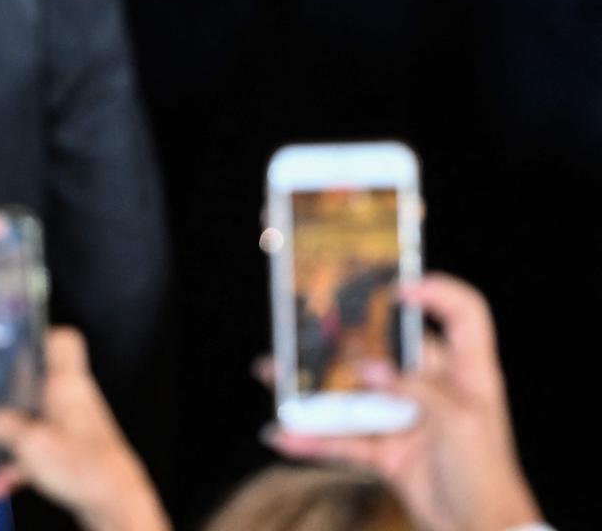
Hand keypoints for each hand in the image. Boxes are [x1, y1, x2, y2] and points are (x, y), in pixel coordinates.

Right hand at [0, 328, 170, 530]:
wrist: (116, 506)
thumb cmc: (89, 471)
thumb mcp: (32, 445)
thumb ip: (4, 427)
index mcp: (68, 385)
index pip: (65, 340)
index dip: (39, 335)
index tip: (12, 343)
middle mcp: (73, 400)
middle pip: (39, 381)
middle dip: (10, 391)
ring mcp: (73, 426)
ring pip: (35, 418)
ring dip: (10, 433)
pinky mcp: (72, 452)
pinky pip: (37, 449)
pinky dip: (18, 464)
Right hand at [267, 274, 543, 530]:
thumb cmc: (487, 474)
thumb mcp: (460, 420)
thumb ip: (414, 387)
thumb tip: (366, 367)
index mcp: (466, 372)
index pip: (462, 316)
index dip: (437, 293)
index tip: (396, 287)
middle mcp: (433, 388)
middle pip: (385, 351)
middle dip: (342, 341)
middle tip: (303, 330)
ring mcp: (406, 419)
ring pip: (354, 395)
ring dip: (314, 390)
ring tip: (273, 378)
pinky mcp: (386, 451)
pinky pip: (343, 440)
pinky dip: (314, 440)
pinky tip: (284, 436)